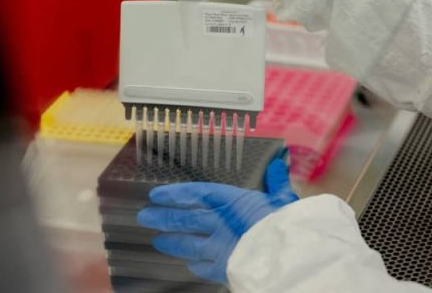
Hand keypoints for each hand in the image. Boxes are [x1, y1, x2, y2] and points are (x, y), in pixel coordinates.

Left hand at [136, 157, 298, 283]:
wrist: (285, 258)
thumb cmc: (285, 225)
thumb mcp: (285, 199)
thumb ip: (278, 183)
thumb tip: (278, 163)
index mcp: (232, 201)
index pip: (196, 194)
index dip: (174, 194)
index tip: (157, 195)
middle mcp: (219, 223)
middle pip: (184, 219)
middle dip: (163, 217)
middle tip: (145, 217)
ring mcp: (218, 247)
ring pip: (188, 243)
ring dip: (171, 242)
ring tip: (158, 241)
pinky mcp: (223, 268)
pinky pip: (203, 266)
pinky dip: (195, 264)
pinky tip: (190, 264)